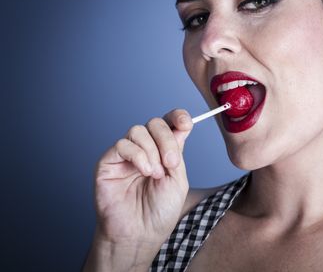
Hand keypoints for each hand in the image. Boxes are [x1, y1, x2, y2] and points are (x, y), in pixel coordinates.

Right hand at [93, 109, 192, 247]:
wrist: (140, 234)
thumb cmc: (159, 212)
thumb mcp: (178, 180)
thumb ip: (178, 152)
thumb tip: (181, 127)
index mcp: (163, 151)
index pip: (169, 123)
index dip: (177, 117)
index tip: (185, 123)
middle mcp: (145, 149)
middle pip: (154, 123)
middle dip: (166, 139)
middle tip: (171, 162)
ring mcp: (126, 155)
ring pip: (138, 130)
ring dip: (152, 151)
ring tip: (155, 175)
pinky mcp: (109, 162)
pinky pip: (122, 145)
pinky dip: (138, 156)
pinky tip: (145, 172)